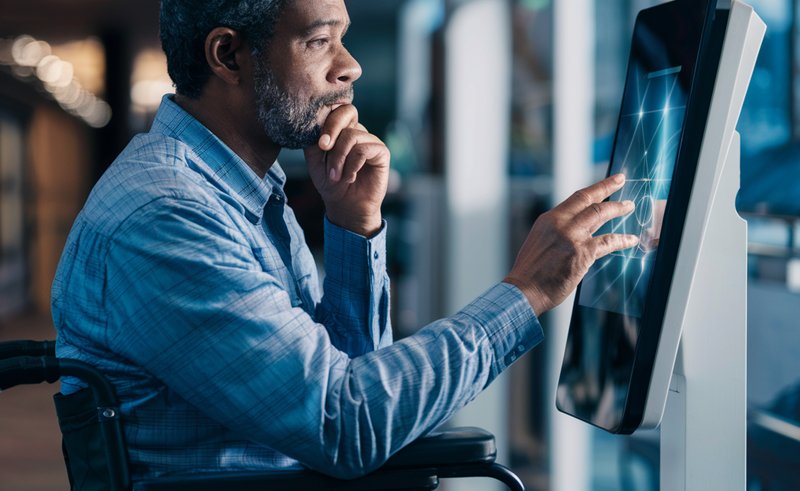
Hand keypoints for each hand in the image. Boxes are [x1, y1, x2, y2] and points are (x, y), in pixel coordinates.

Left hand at [304, 104, 389, 236]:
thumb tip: (315, 123)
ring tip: (336, 176)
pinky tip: (350, 177)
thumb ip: (313, 139)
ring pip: (351, 136)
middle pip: (346, 112)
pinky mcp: (381, 152)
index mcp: (341, 129)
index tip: (318, 141)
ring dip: (339, 158)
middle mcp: (357, 131)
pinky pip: (363, 149)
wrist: (345, 205)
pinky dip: (352, 165)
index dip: (326, 118)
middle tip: (323, 148)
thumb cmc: (330, 182)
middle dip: (331, 129)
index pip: (336, 108)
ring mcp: (370, 140)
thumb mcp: (315, 160)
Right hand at [504, 174, 639, 313]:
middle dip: (608, 187)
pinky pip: (608, 242)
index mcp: (549, 219)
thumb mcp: (540, 241)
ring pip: (600, 213)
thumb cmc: (530, 272)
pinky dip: (622, 239)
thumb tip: (575, 230)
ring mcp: (572, 236)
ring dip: (618, 208)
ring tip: (629, 206)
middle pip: (590, 199)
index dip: (596, 187)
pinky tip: (631, 239)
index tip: (609, 181)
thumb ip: (557, 232)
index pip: (576, 197)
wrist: (524, 289)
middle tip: (621, 180)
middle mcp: (560, 223)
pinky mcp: (583, 253)